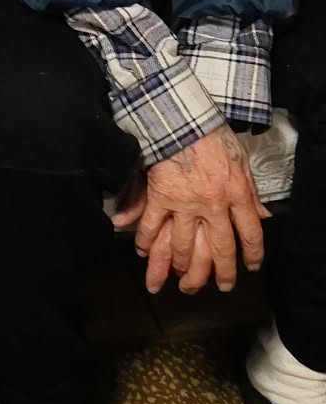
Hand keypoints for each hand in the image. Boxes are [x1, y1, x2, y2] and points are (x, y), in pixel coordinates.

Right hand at [116, 124, 268, 294]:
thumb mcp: (241, 160)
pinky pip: (151, 227)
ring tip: (180, 282)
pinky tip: (143, 255)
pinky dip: (145, 243)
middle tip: (221, 286)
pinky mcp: (159, 196)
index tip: (250, 266)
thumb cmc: (211, 133)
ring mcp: (184, 203)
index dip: (252, 254)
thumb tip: (261, 215)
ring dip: (182, 268)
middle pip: (218, 248)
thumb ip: (251, 192)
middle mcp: (212, 204)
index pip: (250, 233)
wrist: (182, 116)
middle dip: (221, 272)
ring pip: (183, 246)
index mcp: (236, 193)